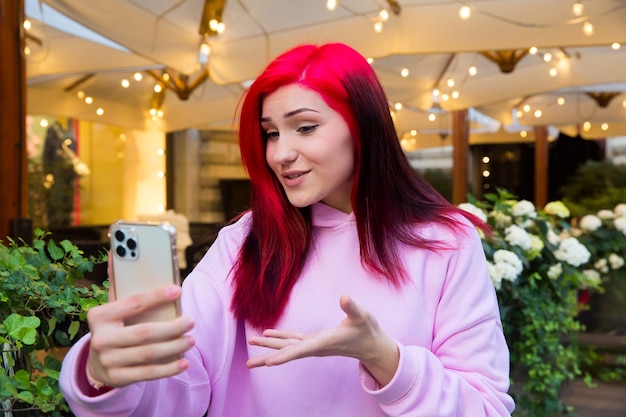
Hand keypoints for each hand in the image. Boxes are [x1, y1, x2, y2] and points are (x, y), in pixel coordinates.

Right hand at [85, 283, 194, 387]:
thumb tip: (116, 249)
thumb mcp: (112, 306)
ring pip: (149, 354)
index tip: (178, 290)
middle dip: (172, 327)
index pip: (133, 303)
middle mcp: (101, 339)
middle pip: (144, 333)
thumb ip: (117, 281)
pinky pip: (148, 373)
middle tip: (191, 321)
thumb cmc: (113, 325)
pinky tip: (184, 362)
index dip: (157, 296)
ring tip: (191, 340)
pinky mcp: (117, 379)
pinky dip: (169, 368)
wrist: (96, 363)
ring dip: (175, 347)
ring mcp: (108, 361)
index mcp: (99, 316)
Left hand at [246, 294, 398, 385]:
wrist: (371, 345)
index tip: (269, 363)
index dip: (285, 356)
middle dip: (268, 356)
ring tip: (251, 346)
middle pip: (288, 352)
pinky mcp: (314, 341)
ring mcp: (314, 344)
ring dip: (270, 347)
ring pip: (288, 347)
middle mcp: (316, 346)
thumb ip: (352, 308)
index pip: (301, 350)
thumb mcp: (363, 316)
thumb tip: (345, 296)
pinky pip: (293, 341)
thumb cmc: (367, 330)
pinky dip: (281, 339)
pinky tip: (268, 335)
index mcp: (325, 341)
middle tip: (248, 363)